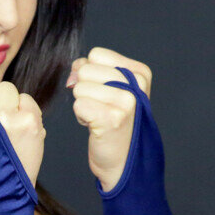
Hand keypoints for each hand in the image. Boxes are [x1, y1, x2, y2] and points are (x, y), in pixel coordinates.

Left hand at [66, 47, 151, 193]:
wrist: (123, 159)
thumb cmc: (114, 121)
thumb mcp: (112, 88)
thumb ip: (92, 69)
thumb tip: (74, 70)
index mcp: (140, 72)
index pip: (96, 54)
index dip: (91, 73)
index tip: (104, 92)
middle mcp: (136, 85)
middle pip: (85, 69)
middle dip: (85, 90)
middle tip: (101, 108)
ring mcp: (126, 102)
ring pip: (79, 87)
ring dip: (83, 104)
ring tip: (99, 117)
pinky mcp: (111, 118)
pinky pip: (78, 104)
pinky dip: (81, 117)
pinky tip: (95, 126)